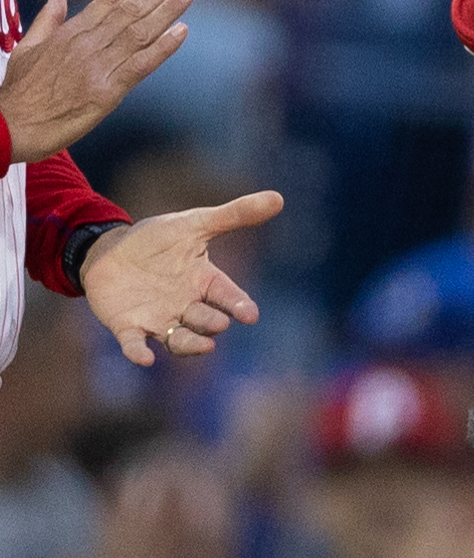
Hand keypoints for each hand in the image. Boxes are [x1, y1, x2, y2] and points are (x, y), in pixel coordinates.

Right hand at [0, 0, 193, 163]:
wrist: (7, 127)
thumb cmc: (18, 92)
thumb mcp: (27, 47)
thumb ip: (48, 19)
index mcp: (69, 34)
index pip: (109, 2)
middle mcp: (85, 45)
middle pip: (129, 12)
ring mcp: (97, 68)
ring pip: (139, 33)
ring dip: (167, 12)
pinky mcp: (105, 93)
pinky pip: (140, 65)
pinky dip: (163, 47)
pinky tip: (182, 31)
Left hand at [81, 190, 283, 365]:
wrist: (109, 251)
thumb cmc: (157, 240)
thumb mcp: (195, 224)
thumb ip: (234, 215)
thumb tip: (279, 198)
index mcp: (204, 282)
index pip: (227, 295)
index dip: (239, 306)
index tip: (251, 315)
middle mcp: (185, 305)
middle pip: (205, 320)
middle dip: (213, 323)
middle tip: (219, 323)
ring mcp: (157, 319)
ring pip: (178, 339)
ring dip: (190, 345)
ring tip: (204, 347)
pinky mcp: (127, 327)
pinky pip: (134, 344)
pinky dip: (138, 353)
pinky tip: (144, 359)